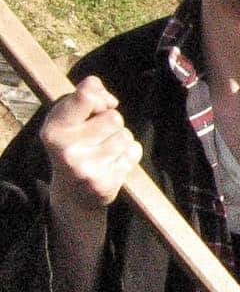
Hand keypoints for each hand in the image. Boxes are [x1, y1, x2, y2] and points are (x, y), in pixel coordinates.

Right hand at [39, 76, 142, 214]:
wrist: (72, 195)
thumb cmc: (73, 146)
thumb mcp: (66, 120)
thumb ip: (84, 98)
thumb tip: (109, 99)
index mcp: (53, 130)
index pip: (87, 96)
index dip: (100, 97)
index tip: (99, 106)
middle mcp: (66, 150)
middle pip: (114, 118)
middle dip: (112, 123)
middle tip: (98, 136)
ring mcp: (86, 169)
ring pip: (125, 135)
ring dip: (121, 139)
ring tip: (104, 151)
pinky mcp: (105, 183)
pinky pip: (134, 152)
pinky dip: (129, 154)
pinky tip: (112, 163)